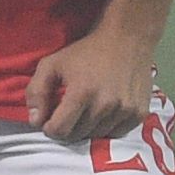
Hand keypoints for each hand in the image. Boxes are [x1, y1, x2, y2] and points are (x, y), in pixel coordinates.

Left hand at [21, 32, 158, 145]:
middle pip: (78, 135)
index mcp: (82, 93)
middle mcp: (105, 105)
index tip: (49, 120)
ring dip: (87, 128)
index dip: (49, 128)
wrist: (127, 38)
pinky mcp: (139, 113)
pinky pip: (117, 133)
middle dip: (67, 127)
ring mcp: (125, 111)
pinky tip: (104, 111)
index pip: (60, 130)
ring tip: (86, 110)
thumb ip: (37, 91)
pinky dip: (107, 128)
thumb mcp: (52, 63)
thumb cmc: (86, 51)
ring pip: (97, 136)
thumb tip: (35, 121)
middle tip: (67, 113)